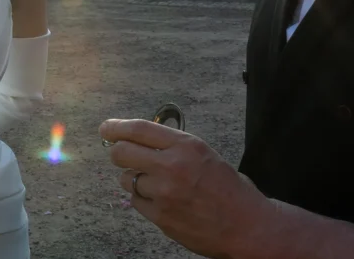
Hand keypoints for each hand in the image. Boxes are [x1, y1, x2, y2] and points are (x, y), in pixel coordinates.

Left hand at [99, 118, 277, 258]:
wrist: (247, 225)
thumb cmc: (228, 188)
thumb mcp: (204, 154)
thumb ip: (173, 146)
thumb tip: (140, 139)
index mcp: (186, 145)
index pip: (139, 129)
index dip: (117, 127)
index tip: (106, 128)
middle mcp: (172, 166)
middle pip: (122, 152)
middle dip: (117, 152)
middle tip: (121, 155)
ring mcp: (165, 193)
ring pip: (127, 179)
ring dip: (134, 178)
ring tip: (156, 184)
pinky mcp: (161, 217)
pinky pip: (136, 201)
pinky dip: (143, 199)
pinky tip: (162, 200)